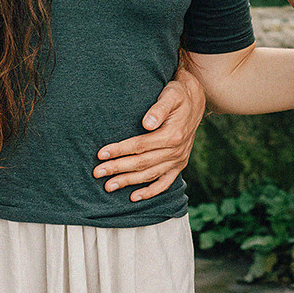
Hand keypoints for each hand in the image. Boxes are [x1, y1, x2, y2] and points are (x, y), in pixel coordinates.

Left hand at [93, 68, 205, 200]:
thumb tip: (146, 123)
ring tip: (109, 186)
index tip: (101, 154)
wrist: (196, 101)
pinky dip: (150, 192)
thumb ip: (159, 109)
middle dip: (118, 168)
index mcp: (173, 135)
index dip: (120, 150)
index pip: (140, 145)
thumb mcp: (171, 95)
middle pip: (142, 163)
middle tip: (97, 172)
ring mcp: (179, 160)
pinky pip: (165, 183)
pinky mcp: (179, 165)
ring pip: (150, 175)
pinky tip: (134, 197)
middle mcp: (177, 151)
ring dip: (128, 182)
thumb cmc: (178, 94)